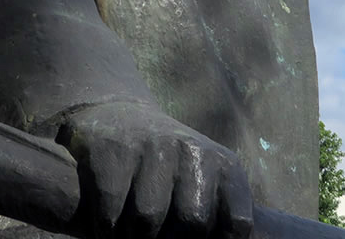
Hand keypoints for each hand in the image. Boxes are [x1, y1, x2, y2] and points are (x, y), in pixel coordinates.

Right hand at [55, 101, 252, 238]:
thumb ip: (218, 219)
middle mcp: (194, 152)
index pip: (238, 221)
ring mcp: (155, 147)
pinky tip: (108, 223)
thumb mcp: (204, 184)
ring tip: (130, 233)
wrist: (118, 117)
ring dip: (133, 238)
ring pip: (147, 220)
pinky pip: (111, 212)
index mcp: (225, 167)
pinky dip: (106, 229)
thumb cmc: (168, 170)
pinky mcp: (116, 150)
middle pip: (193, 223)